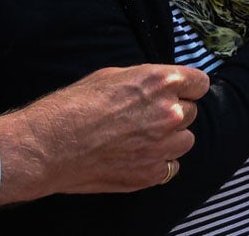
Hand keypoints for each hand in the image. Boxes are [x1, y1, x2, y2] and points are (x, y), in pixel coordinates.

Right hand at [0, 64, 208, 203]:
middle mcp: (169, 112)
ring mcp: (162, 145)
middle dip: (173, 114)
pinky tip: (136, 158)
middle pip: (191, 112)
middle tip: (146, 118)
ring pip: (185, 141)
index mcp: (162, 82)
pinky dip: (158, 163)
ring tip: (141, 139)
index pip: (200, 83)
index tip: (180, 94)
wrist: (48, 145)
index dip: (188, 89)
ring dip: (169, 140)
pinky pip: (170, 167)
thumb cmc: (74, 105)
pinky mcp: (151, 173)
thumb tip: (161, 87)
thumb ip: (147, 82)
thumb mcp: (113, 76)